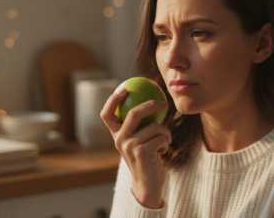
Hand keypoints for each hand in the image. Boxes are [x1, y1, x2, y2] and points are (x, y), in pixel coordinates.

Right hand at [100, 87, 170, 207]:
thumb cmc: (146, 160)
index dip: (113, 99)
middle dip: (149, 105)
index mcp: (115, 136)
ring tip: (164, 141)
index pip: (107, 114)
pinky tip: (163, 150)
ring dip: (165, 132)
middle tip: (161, 102)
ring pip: (154, 126)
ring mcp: (130, 146)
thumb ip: (139, 127)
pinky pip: (161, 136)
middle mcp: (119, 140)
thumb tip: (150, 100)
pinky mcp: (142, 151)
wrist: (148, 185)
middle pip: (133, 113)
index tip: (125, 87)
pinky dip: (167, 141)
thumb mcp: (138, 142)